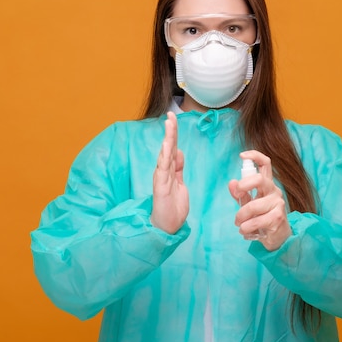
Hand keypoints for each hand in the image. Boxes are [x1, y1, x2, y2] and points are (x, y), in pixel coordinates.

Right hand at [150, 112, 188, 233]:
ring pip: (164, 154)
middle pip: (168, 147)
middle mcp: (163, 171)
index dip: (173, 133)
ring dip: (167, 139)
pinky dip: (165, 156)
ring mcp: (161, 178)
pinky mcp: (161, 186)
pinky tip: (167, 145)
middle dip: (170, 131)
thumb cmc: (173, 207)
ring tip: (169, 124)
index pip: (172, 148)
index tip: (174, 118)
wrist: (167, 227)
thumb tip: (180, 152)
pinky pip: (163, 168)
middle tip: (171, 115)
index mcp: (170, 170)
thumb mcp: (180, 184)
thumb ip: (178, 168)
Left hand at [228, 150, 290, 249]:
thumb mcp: (248, 204)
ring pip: (253, 206)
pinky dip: (245, 228)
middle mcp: (274, 191)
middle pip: (260, 179)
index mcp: (267, 185)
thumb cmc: (261, 218)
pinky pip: (255, 221)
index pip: (265, 164)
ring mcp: (278, 204)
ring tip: (239, 223)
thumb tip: (231, 182)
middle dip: (244, 186)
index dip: (255, 156)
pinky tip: (245, 231)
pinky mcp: (277, 218)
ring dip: (241, 217)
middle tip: (237, 196)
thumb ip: (240, 193)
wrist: (277, 238)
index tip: (242, 155)